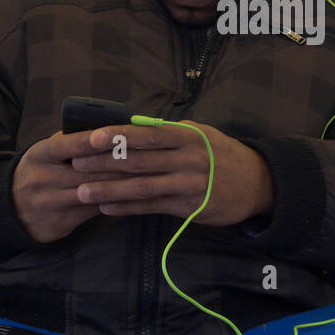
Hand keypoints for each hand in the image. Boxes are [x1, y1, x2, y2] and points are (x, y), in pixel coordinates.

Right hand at [12, 130, 151, 241]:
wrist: (10, 209)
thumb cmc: (39, 170)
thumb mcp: (45, 152)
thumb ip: (70, 141)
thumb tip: (106, 127)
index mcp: (40, 155)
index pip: (65, 145)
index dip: (88, 140)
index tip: (111, 134)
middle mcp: (43, 179)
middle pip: (86, 172)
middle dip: (118, 165)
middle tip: (147, 157)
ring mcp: (51, 203)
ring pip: (93, 193)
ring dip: (121, 185)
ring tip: (146, 176)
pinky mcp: (60, 223)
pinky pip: (93, 212)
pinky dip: (114, 203)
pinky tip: (132, 196)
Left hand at [66, 121, 273, 226]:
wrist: (257, 182)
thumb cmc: (221, 154)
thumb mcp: (200, 134)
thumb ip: (169, 132)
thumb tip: (131, 126)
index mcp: (188, 136)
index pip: (147, 134)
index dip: (118, 135)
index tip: (91, 137)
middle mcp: (188, 158)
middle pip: (140, 160)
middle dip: (105, 162)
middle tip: (76, 164)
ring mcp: (189, 184)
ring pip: (143, 187)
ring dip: (110, 190)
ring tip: (83, 192)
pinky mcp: (190, 207)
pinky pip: (152, 207)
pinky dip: (128, 208)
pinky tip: (107, 209)